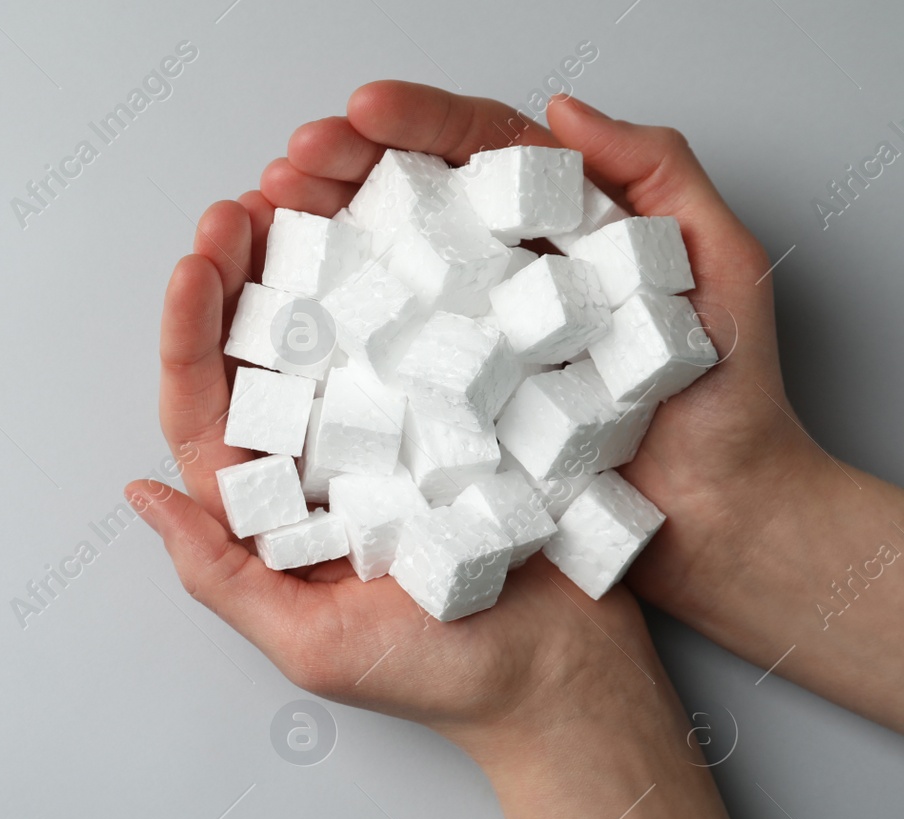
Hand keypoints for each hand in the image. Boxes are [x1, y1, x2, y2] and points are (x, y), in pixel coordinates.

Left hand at [125, 84, 669, 755]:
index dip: (190, 335)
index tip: (196, 266)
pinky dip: (398, 276)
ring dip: (312, 257)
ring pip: (334, 326)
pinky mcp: (458, 409)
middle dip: (242, 273)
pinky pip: (417, 332)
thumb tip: (141, 496)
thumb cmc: (436, 676)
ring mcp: (390, 428)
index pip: (208, 410)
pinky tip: (390, 225)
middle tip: (243, 205)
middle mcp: (323, 458)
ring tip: (302, 191)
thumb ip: (220, 574)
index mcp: (275, 507)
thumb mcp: (309, 644)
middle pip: (261, 352)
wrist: (562, 677)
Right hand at [265, 81, 819, 619]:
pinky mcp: (451, 413)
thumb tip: (563, 110)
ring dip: (317, 240)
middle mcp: (503, 283)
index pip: (479, 153)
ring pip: (383, 276)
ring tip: (269, 218)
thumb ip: (658, 177)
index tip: (362, 110)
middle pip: (412, 204)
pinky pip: (380, 365)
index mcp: (559, 232)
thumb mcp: (719, 267)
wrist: (722, 525)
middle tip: (290, 164)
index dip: (418, 123)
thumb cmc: (732, 405)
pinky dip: (326, 333)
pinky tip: (287, 310)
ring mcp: (471, 348)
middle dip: (342, 171)